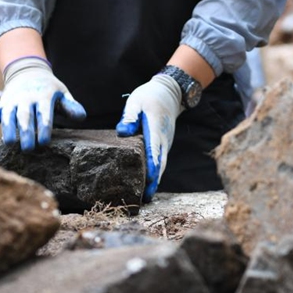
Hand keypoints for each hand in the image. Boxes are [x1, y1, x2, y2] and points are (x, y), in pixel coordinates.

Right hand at [0, 57, 85, 150]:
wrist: (28, 72)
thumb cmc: (49, 89)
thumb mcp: (62, 93)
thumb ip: (71, 106)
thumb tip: (82, 116)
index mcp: (43, 96)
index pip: (44, 113)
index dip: (44, 127)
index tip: (44, 142)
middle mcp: (26, 98)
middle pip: (25, 116)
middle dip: (26, 132)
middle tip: (28, 149)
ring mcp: (12, 100)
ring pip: (8, 114)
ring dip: (8, 128)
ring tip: (10, 144)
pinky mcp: (2, 103)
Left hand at [116, 74, 183, 201]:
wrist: (169, 94)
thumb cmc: (148, 97)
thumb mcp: (136, 101)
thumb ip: (129, 116)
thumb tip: (123, 132)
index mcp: (155, 128)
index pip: (153, 149)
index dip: (151, 166)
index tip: (148, 180)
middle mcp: (163, 139)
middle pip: (160, 163)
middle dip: (154, 181)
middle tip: (145, 198)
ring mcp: (165, 143)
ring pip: (161, 165)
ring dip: (155, 181)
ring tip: (146, 198)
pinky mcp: (163, 145)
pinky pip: (160, 162)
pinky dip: (156, 174)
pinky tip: (148, 186)